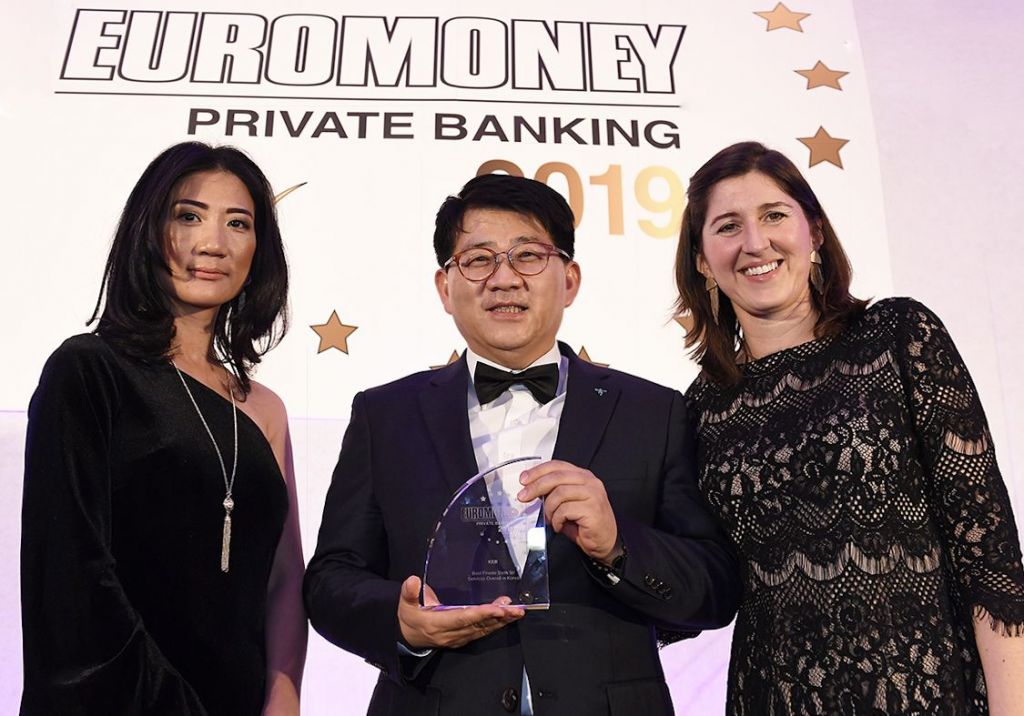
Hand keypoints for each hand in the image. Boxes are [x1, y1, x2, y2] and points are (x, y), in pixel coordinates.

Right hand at [397, 576, 524, 649]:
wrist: (408, 638)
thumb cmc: (410, 618)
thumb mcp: (405, 605)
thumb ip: (409, 593)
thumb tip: (413, 580)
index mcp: (437, 624)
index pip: (462, 619)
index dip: (481, 614)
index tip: (497, 609)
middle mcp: (451, 633)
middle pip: (478, 625)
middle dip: (498, 617)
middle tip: (515, 609)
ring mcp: (458, 637)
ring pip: (483, 629)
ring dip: (501, 621)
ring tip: (516, 612)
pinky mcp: (464, 637)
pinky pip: (482, 631)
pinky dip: (496, 625)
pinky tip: (507, 617)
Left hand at [517, 460, 618, 562]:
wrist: (605, 542)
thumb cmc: (586, 523)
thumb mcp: (567, 503)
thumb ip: (554, 492)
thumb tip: (532, 489)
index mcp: (583, 476)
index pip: (557, 466)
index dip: (538, 471)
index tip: (524, 479)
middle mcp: (590, 482)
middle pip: (556, 477)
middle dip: (536, 486)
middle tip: (524, 496)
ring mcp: (593, 494)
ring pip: (559, 493)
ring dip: (549, 508)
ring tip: (550, 518)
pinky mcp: (593, 509)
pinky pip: (565, 510)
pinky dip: (557, 520)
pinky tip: (560, 525)